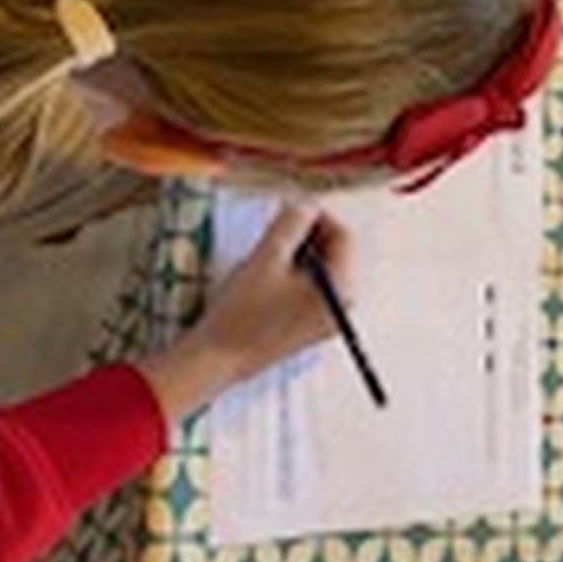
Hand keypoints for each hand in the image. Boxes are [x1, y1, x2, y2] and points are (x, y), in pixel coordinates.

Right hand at [136, 203, 352, 425]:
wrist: (217, 359)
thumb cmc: (243, 309)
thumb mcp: (267, 257)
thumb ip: (291, 223)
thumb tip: (307, 202)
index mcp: (342, 288)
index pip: (344, 236)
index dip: (317, 216)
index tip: (287, 210)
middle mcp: (345, 305)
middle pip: (338, 252)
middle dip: (309, 235)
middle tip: (276, 231)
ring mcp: (329, 318)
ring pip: (323, 268)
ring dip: (300, 252)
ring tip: (269, 254)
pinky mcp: (311, 326)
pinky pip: (313, 287)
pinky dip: (295, 273)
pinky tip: (268, 276)